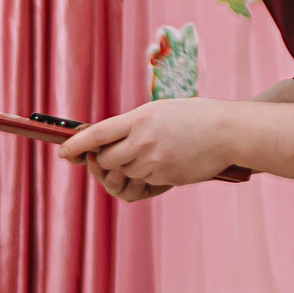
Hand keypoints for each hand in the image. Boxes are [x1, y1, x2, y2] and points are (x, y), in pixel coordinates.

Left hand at [57, 99, 237, 199]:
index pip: (97, 134)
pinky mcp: (166, 178)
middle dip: (102, 160)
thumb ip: (134, 124)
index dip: (76, 144)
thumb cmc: (196, 116)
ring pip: (124, 173)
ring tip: (148, 153)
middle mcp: (143, 141)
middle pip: (105, 159)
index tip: (62, 152)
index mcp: (140, 118)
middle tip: (107, 155)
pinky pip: (144, 182)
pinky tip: (163, 162)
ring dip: (127, 168)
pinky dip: (146, 176)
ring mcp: (154, 162)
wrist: (230, 132)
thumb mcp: (161, 110)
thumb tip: (107, 141)